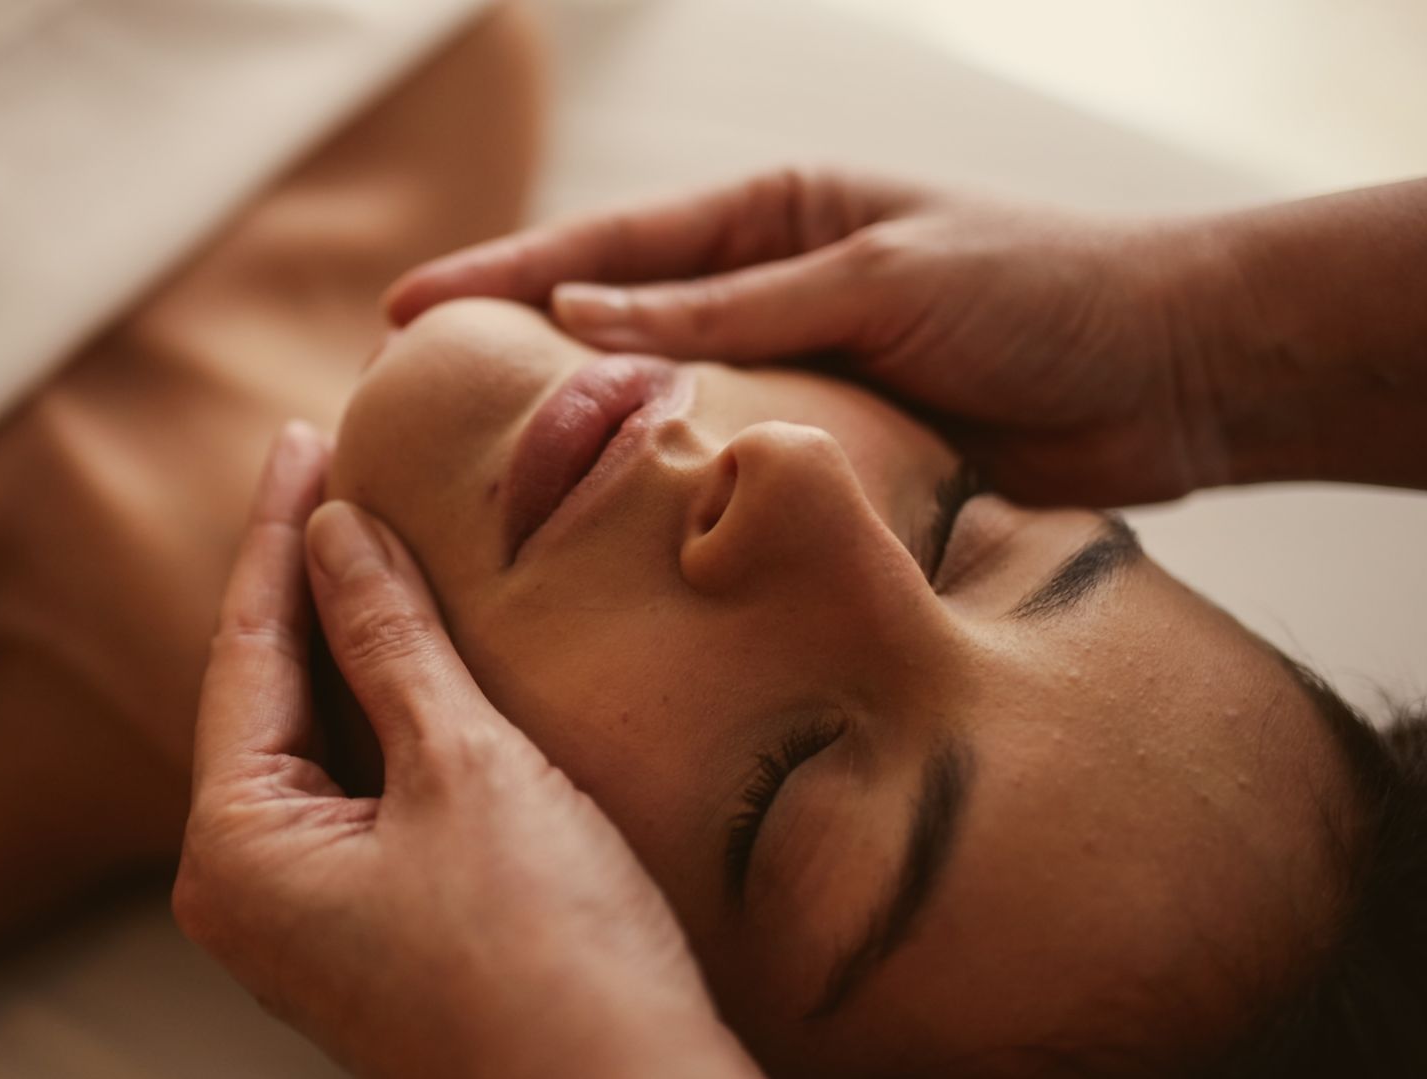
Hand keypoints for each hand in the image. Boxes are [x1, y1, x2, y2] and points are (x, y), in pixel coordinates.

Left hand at [176, 424, 759, 1078]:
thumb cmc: (547, 958)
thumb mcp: (466, 769)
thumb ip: (390, 642)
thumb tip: (336, 532)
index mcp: (237, 850)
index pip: (245, 651)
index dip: (280, 534)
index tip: (304, 439)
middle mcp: (251, 887)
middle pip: (267, 691)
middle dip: (304, 580)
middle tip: (331, 466)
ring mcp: (311, 914)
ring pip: (317, 735)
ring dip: (347, 638)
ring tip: (372, 535)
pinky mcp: (377, 925)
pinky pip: (360, 783)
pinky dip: (386, 705)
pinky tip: (418, 650)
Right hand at [384, 169, 1253, 505]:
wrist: (1176, 373)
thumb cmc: (1042, 291)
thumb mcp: (876, 281)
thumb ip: (732, 311)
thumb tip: (580, 324)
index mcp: (776, 215)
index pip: (609, 247)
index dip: (501, 278)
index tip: (405, 310)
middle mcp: (773, 290)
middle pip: (615, 327)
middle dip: (515, 357)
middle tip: (410, 400)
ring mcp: (797, 375)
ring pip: (663, 410)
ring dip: (586, 439)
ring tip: (486, 478)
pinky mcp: (832, 453)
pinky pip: (728, 474)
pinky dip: (669, 499)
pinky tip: (612, 534)